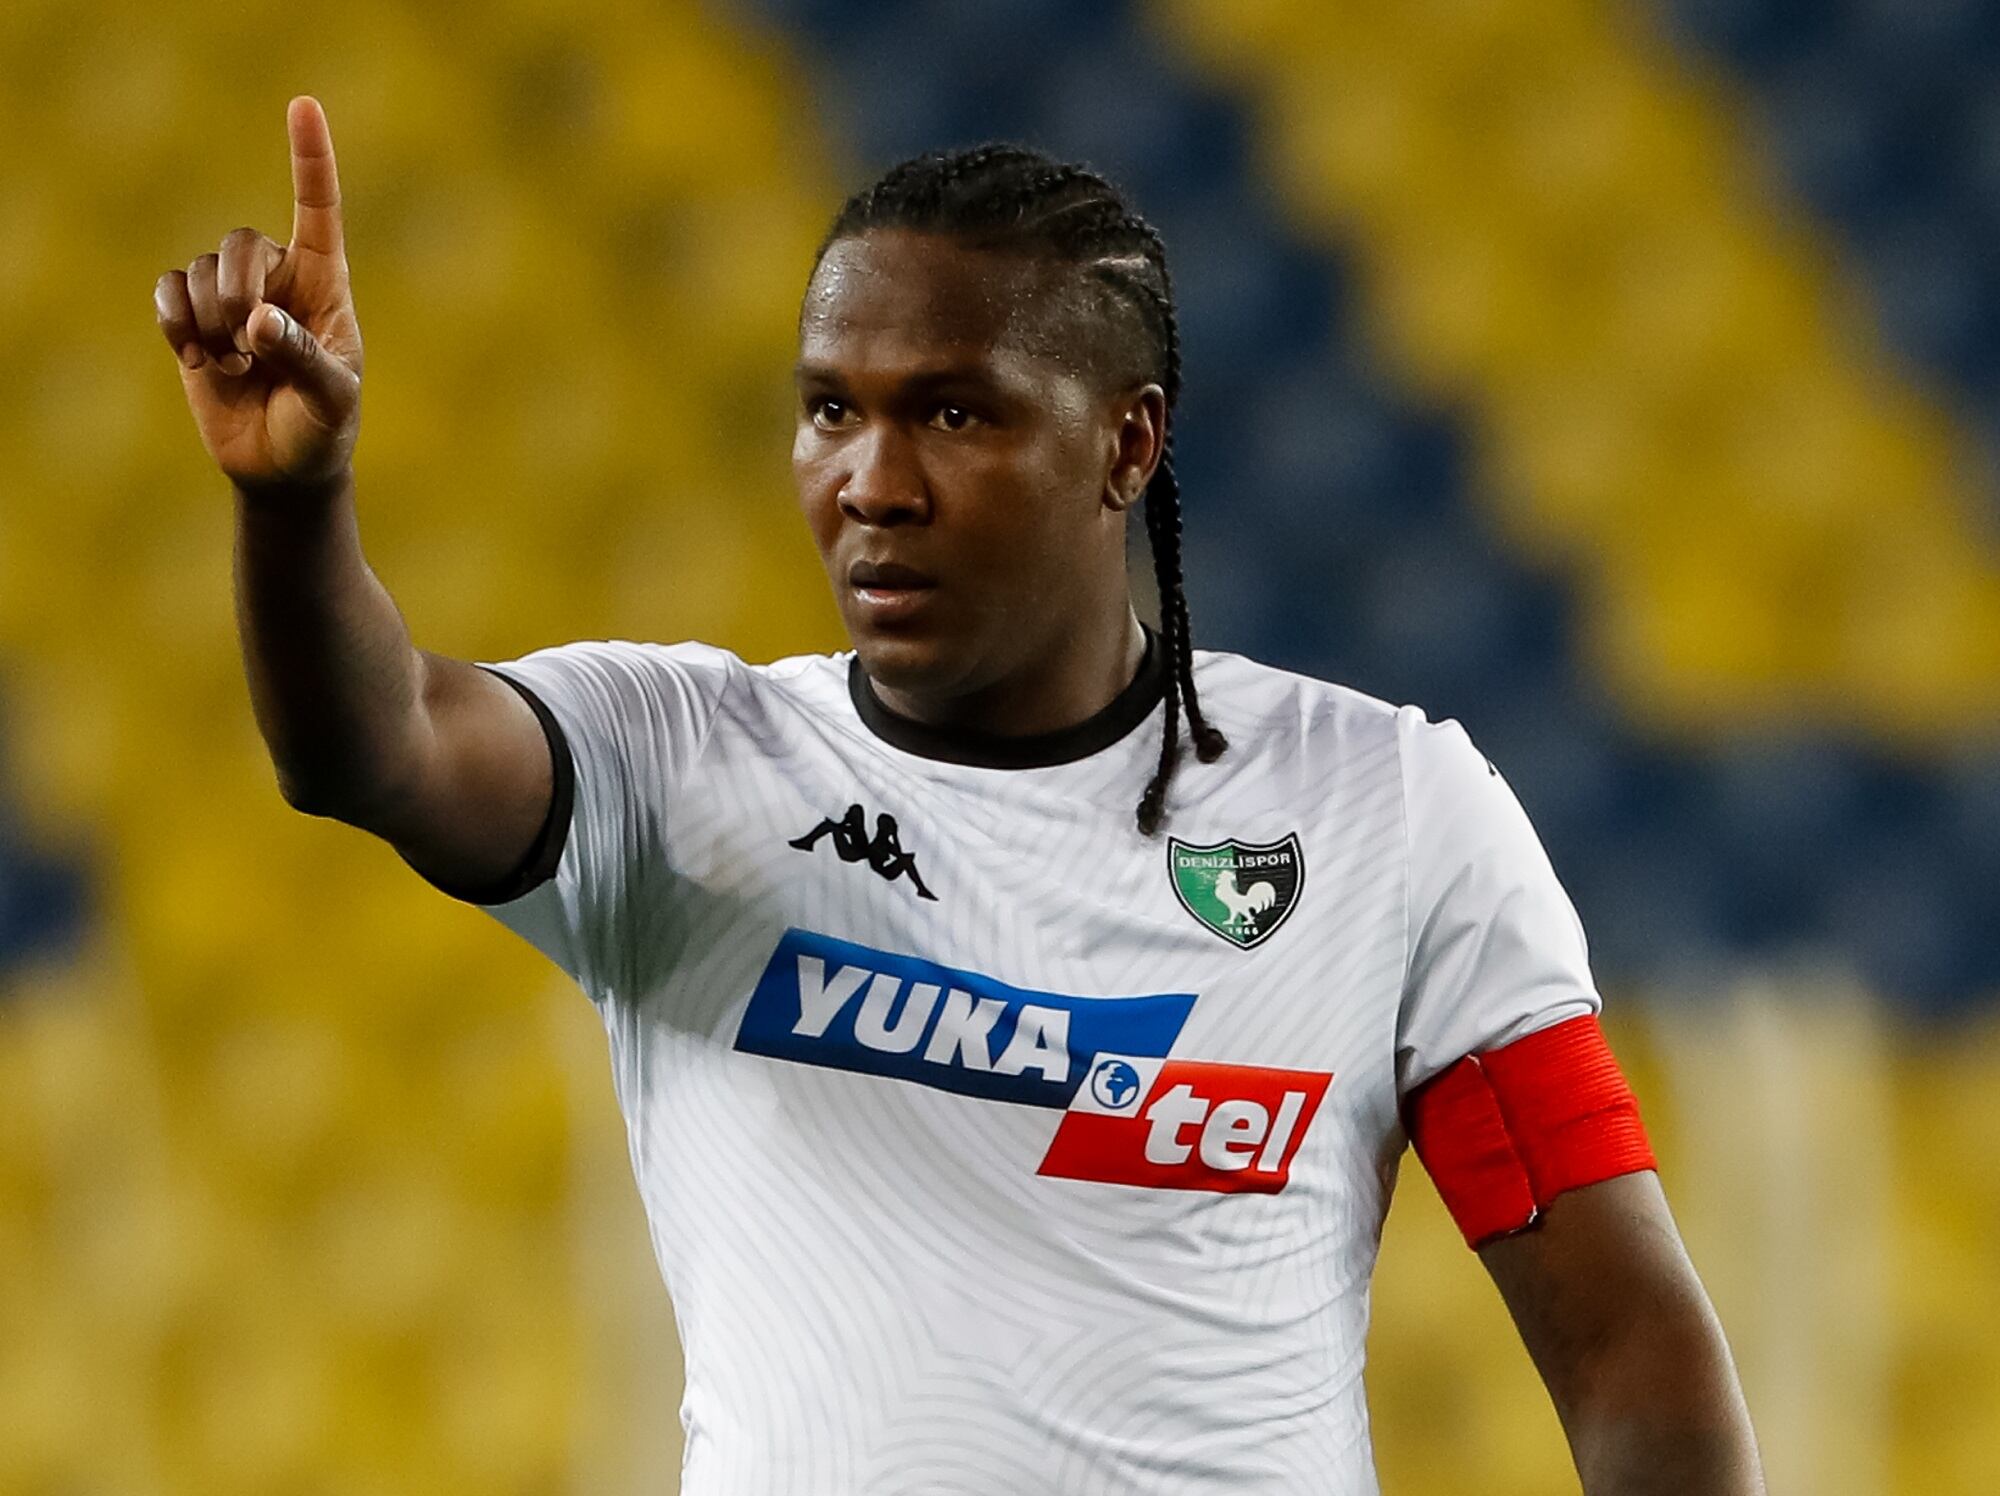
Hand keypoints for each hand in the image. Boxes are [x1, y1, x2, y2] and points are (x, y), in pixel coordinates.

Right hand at [154, 96, 362, 489]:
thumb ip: (302, 358)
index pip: (319, 211)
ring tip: (235, 365)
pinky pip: (167, 289)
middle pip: (240, 242)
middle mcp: (277, 280)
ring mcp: (231, 296)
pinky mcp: (194, 318)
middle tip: (251, 347)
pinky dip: (176, 321)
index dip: (310, 158)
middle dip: (237, 292)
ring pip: (200, 269)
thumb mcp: (331, 401)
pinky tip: (197, 358)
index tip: (302, 104)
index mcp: (326, 285)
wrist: (282, 468)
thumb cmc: (322, 431)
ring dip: (209, 320)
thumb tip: (258, 320)